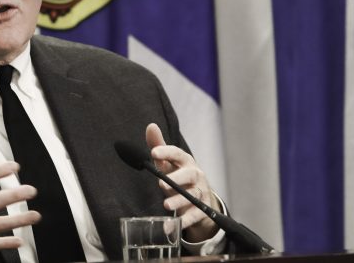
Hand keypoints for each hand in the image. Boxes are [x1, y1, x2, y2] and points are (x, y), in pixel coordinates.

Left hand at [145, 123, 219, 241]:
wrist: (198, 199)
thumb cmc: (178, 176)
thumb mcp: (167, 163)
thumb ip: (158, 146)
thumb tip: (151, 126)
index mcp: (186, 162)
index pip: (178, 154)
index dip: (166, 152)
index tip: (153, 152)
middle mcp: (195, 175)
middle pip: (189, 175)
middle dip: (176, 178)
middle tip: (161, 183)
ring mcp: (200, 193)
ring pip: (192, 196)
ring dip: (179, 201)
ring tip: (166, 206)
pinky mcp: (202, 210)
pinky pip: (194, 216)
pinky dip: (183, 222)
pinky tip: (171, 227)